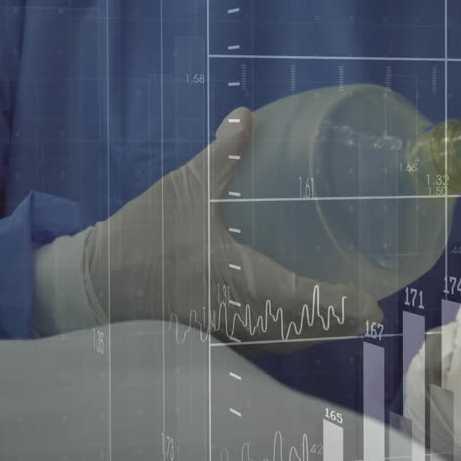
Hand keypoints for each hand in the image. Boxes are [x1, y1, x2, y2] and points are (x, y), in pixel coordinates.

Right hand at [84, 108, 381, 349]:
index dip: (335, 305)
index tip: (371, 307)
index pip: (295, 297)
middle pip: (298, 330)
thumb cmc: (140, 234)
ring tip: (345, 321)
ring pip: (279, 343)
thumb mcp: (182, 187)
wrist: (89, 281)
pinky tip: (295, 324)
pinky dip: (284, 338)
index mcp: (229, 277)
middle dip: (338, 326)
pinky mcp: (207, 338)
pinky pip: (256, 345)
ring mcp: (219, 332)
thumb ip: (221, 155)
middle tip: (370, 313)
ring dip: (315, 335)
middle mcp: (231, 313)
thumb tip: (248, 115)